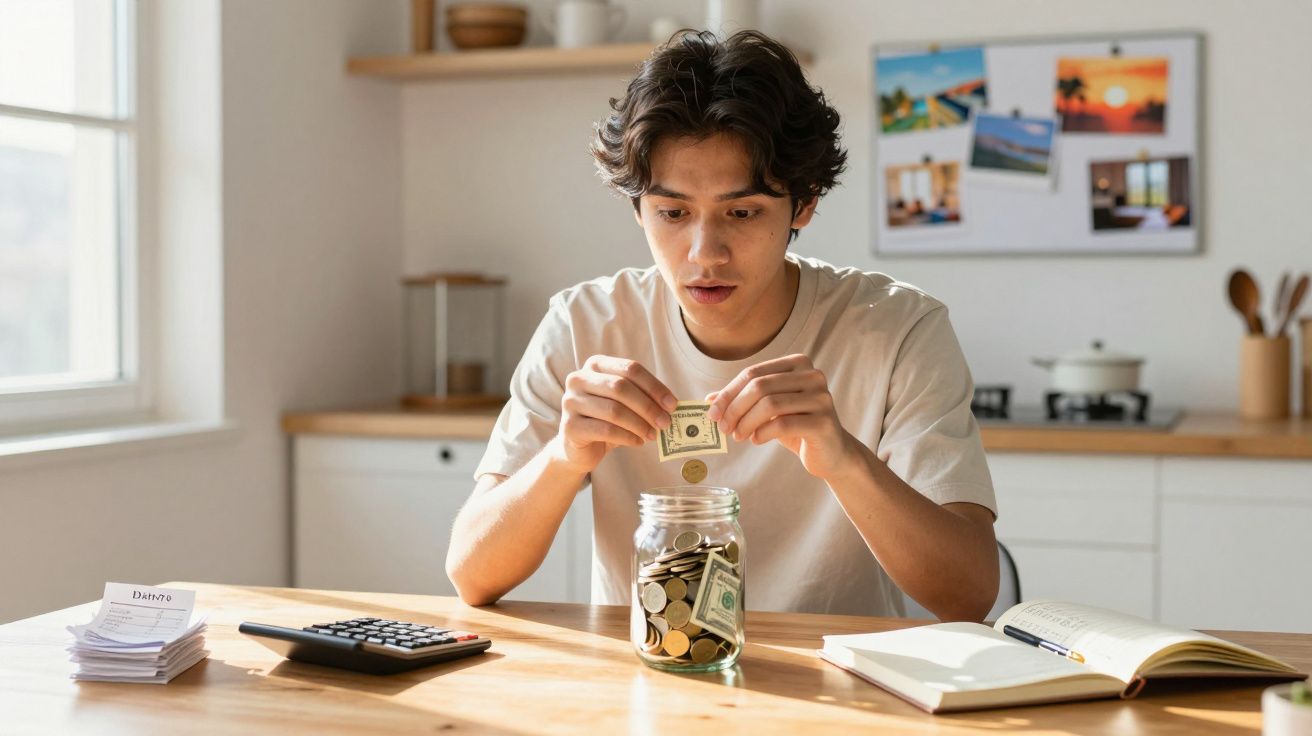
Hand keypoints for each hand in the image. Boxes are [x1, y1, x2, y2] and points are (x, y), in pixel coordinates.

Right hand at [550, 355, 677, 474]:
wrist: (579, 447)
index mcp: (596, 365)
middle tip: (665, 422)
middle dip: (648, 406)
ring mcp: (570, 401)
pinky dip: (627, 437)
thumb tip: (671, 405)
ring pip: (614, 410)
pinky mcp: (569, 426)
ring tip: (653, 435)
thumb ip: (643, 397)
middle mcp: (578, 378)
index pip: (630, 369)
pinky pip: (605, 430)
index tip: (672, 404)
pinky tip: (638, 442)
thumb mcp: (625, 403)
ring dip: (639, 424)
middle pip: (621, 387)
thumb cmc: (607, 420)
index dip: (654, 386)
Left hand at [706, 354, 859, 480]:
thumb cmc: (797, 426)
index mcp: (798, 364)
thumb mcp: (768, 409)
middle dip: (734, 408)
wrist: (831, 453)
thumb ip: (743, 400)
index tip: (712, 413)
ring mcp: (821, 397)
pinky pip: (782, 424)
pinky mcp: (824, 422)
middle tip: (723, 428)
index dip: (728, 392)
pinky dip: (762, 433)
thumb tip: (709, 399)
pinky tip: (756, 440)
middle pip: (760, 386)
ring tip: (738, 436)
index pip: (753, 373)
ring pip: (770, 405)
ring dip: (746, 422)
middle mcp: (813, 375)